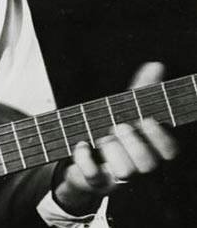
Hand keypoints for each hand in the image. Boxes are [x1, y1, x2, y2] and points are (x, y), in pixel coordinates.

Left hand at [53, 62, 179, 214]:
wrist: (81, 156)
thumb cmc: (110, 132)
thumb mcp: (124, 109)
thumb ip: (140, 90)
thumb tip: (156, 65)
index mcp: (151, 149)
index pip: (170, 151)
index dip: (161, 137)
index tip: (146, 119)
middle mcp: (140, 167)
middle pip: (149, 164)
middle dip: (133, 143)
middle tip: (119, 126)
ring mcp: (119, 178)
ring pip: (125, 173)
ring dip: (112, 150)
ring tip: (101, 137)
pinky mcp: (97, 184)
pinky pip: (94, 177)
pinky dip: (85, 159)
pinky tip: (81, 144)